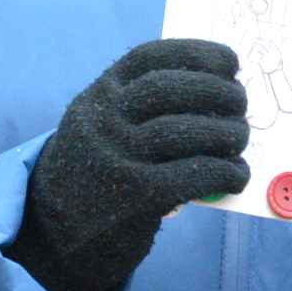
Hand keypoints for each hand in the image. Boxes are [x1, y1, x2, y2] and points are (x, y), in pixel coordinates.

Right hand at [10, 38, 248, 290]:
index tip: (230, 62)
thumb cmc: (94, 175)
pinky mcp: (136, 196)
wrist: (51, 236)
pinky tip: (236, 176)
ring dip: (228, 133)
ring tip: (239, 140)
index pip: (150, 58)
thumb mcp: (100, 128)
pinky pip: (194, 174)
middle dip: (218, 91)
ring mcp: (118, 157)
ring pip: (187, 130)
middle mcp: (104, 120)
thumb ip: (139, 108)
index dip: (197, 53)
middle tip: (240, 103)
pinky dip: (225, 172)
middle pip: (171, 89)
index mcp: (99, 96)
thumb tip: (215, 98)